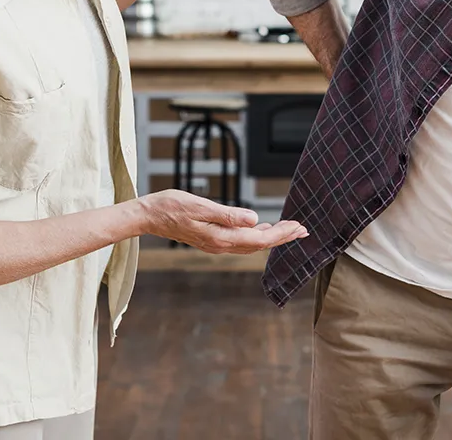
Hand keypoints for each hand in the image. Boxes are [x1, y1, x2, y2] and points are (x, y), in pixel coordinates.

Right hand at [135, 190, 307, 253]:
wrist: (149, 216)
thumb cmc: (172, 206)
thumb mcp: (202, 206)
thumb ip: (228, 215)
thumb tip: (255, 220)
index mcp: (221, 237)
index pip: (259, 238)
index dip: (281, 234)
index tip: (299, 227)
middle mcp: (221, 245)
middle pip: (259, 244)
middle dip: (282, 237)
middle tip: (302, 230)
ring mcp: (216, 244)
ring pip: (251, 244)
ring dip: (271, 237)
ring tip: (288, 229)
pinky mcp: (211, 240)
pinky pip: (240, 241)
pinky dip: (256, 236)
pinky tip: (261, 228)